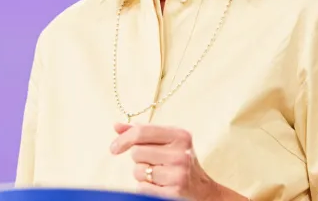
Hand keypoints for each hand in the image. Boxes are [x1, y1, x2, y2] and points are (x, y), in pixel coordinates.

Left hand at [109, 122, 244, 200]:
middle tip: (154, 162)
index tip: (114, 148)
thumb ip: (142, 133)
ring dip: (142, 174)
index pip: (141, 132)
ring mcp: (179, 173)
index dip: (123, 139)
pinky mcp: (174, 191)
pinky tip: (160, 185)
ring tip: (159, 174)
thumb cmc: (180, 162)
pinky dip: (146, 187)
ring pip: (138, 171)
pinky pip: (142, 187)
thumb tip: (116, 126)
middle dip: (139, 159)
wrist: (203, 190)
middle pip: (136, 152)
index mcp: (180, 135)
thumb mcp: (167, 142)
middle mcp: (181, 152)